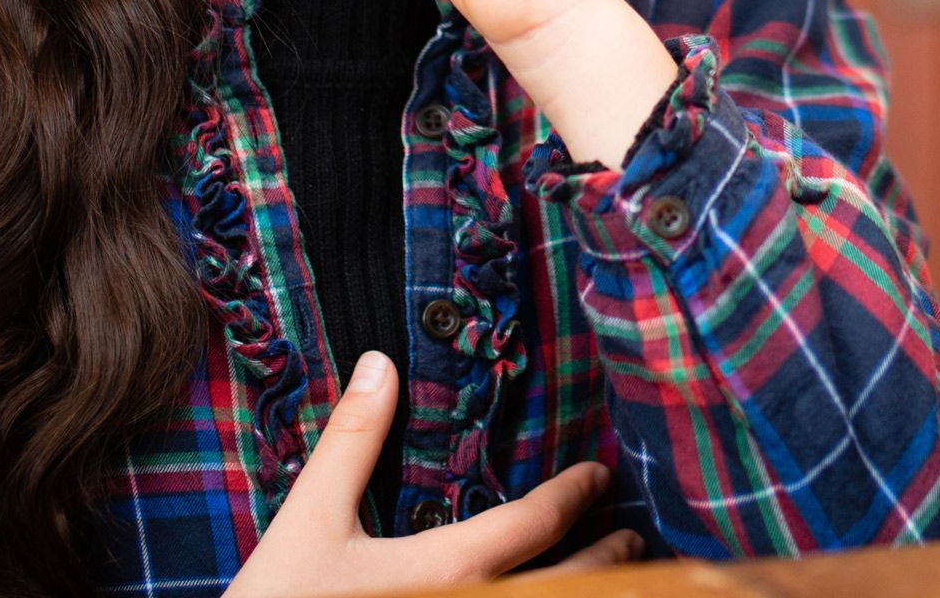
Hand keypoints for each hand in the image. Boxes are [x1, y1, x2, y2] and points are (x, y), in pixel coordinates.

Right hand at [223, 352, 642, 594]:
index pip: (533, 526)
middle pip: (566, 585)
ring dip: (585, 592)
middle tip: (632, 535)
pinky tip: (544, 595)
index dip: (573, 497)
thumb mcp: (307, 520)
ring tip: (611, 576)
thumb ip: (350, 443)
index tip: (598, 476)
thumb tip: (380, 364)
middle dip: (605, 559)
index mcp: (446, 571)